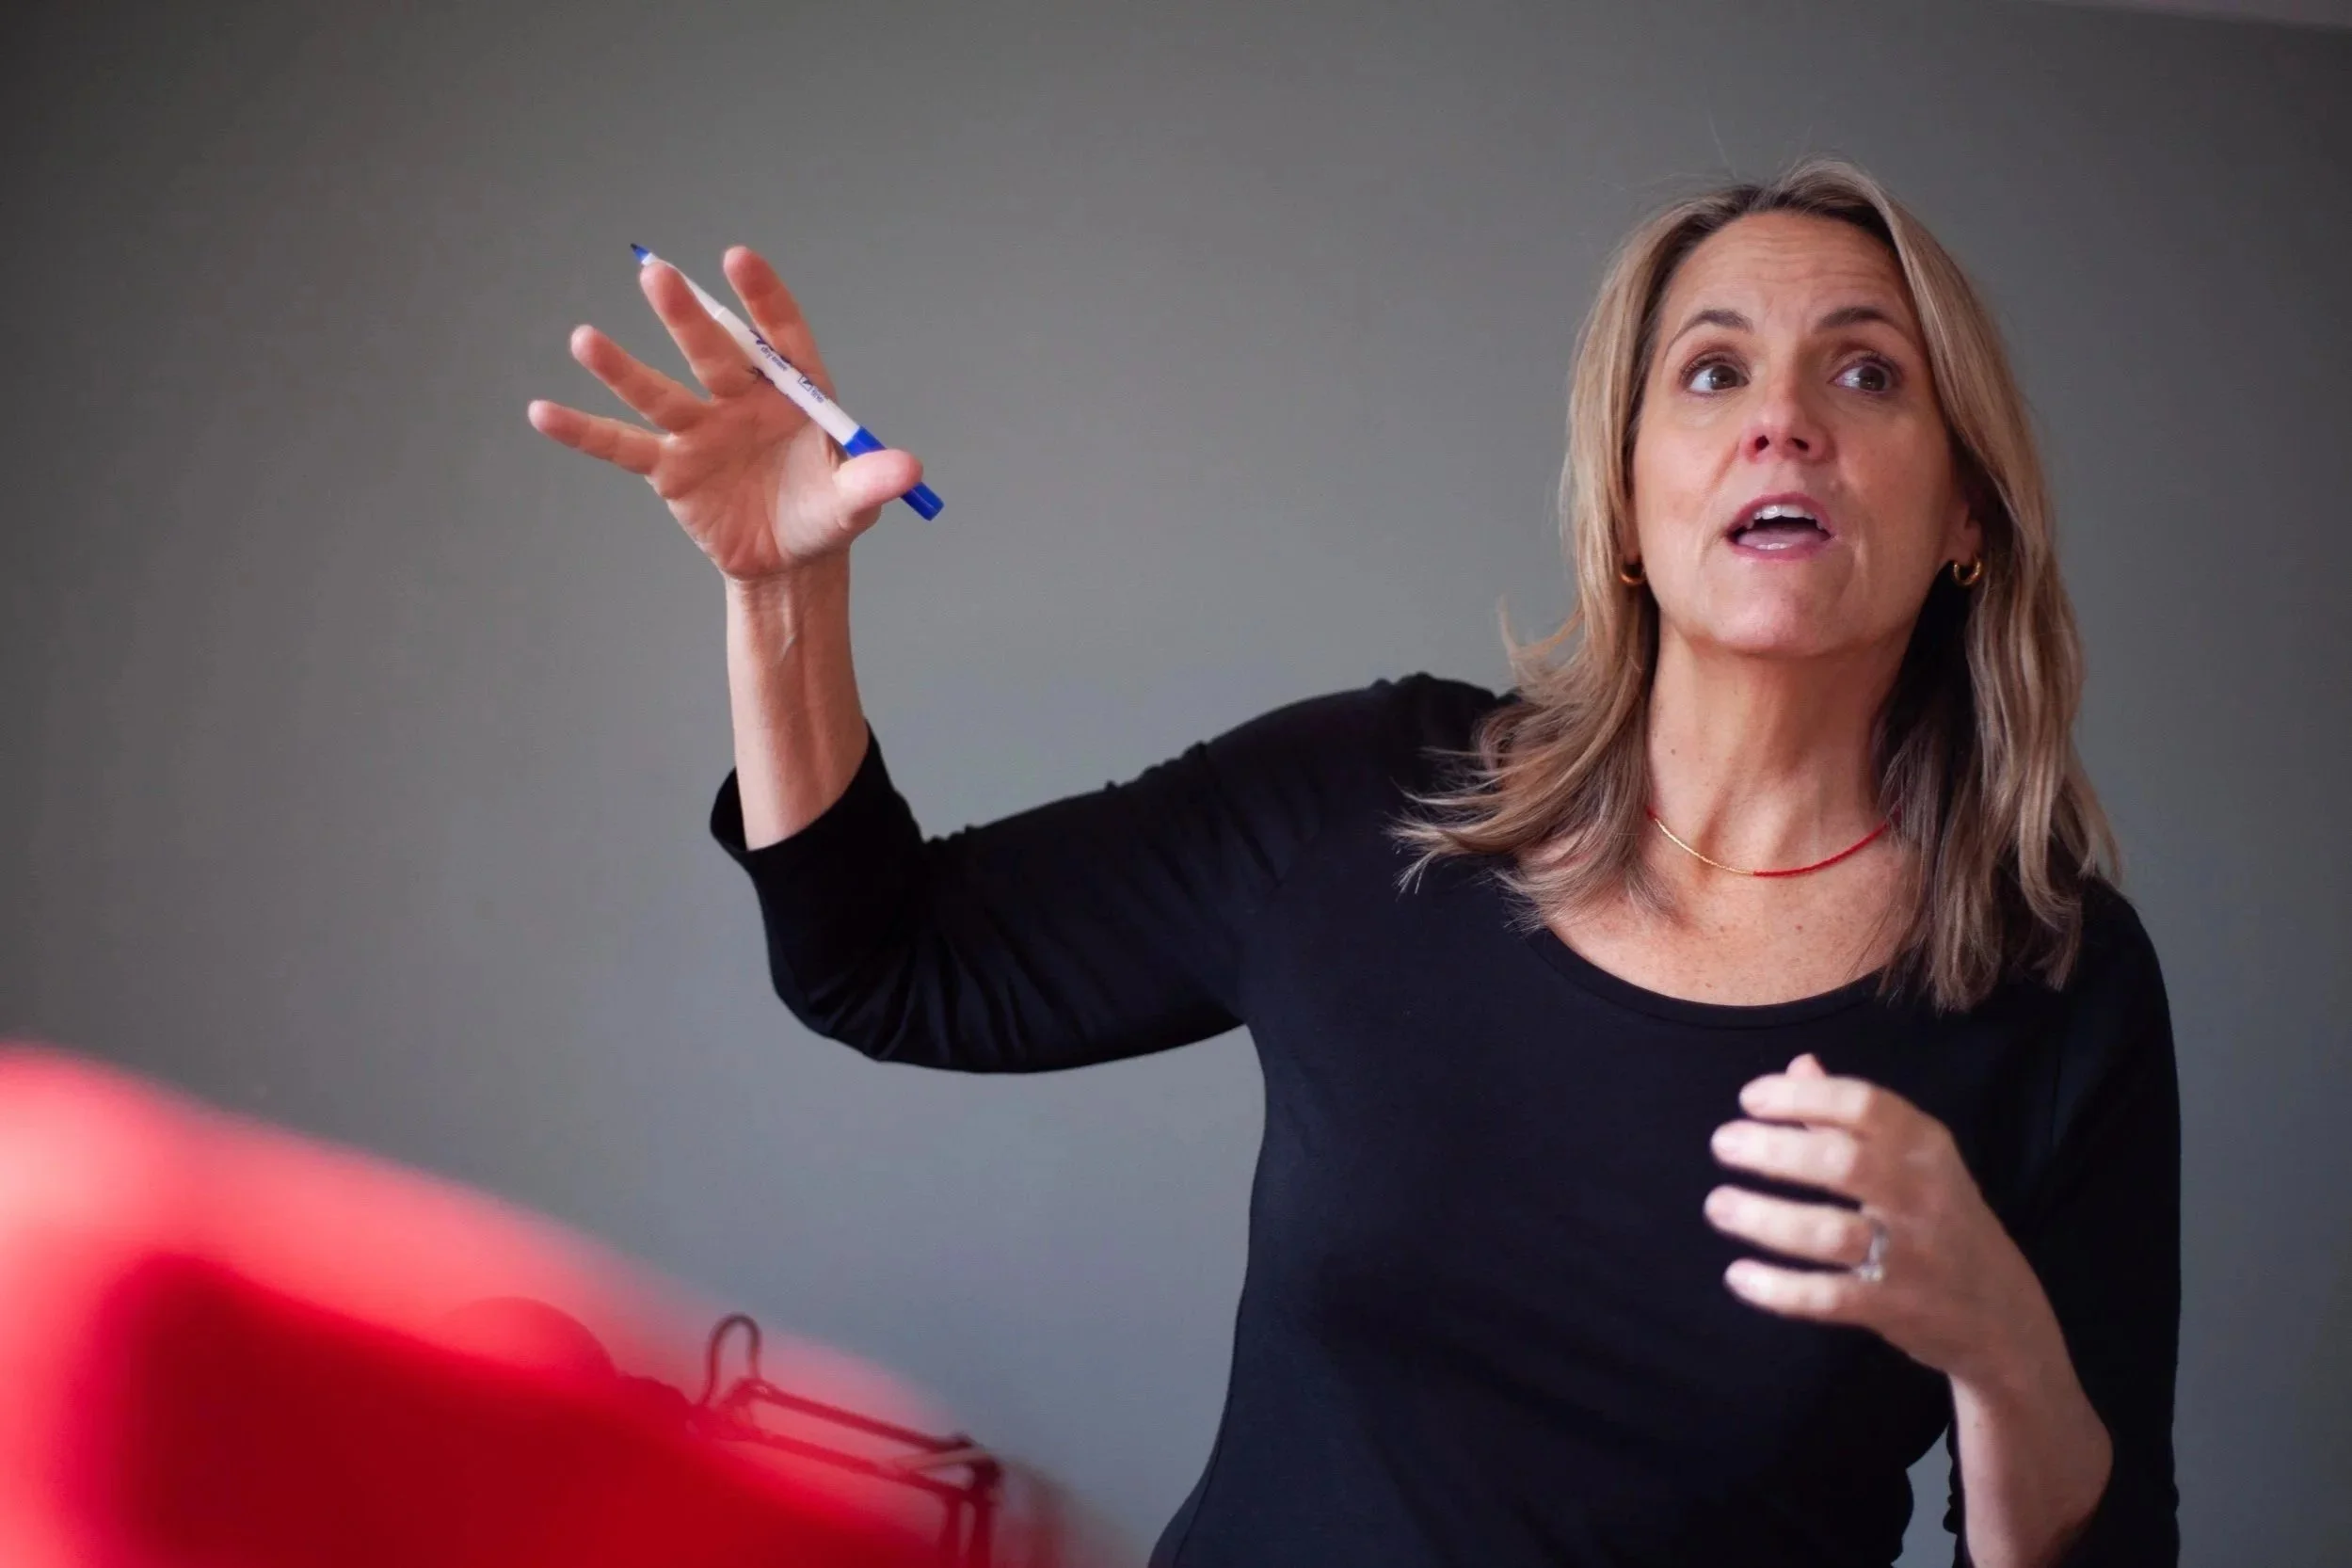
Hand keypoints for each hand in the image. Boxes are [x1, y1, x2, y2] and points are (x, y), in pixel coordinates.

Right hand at [525, 245, 923, 583]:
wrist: (789, 561)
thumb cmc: (826, 513)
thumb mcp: (857, 501)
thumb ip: (875, 480)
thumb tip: (910, 470)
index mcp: (793, 391)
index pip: (778, 335)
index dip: (760, 297)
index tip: (737, 259)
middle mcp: (740, 398)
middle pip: (711, 352)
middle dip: (686, 317)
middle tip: (657, 277)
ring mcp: (699, 429)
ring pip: (658, 391)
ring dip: (621, 367)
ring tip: (584, 339)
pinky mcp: (669, 467)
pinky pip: (622, 445)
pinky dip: (583, 431)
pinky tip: (542, 411)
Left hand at [1701, 1052, 2052, 1382]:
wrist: (2004, 1316)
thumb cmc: (1942, 1222)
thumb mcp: (1917, 1161)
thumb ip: (1855, 1116)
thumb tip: (1799, 1064)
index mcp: (1926, 1147)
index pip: (1862, 1104)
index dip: (1800, 1096)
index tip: (1749, 1100)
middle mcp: (1921, 1195)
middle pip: (1840, 1162)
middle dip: (1772, 1149)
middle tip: (1722, 1144)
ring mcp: (1911, 1254)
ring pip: (1829, 1232)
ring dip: (1764, 1218)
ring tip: (1718, 1205)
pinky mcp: (1896, 1307)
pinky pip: (1829, 1296)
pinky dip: (1779, 1288)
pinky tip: (1738, 1277)